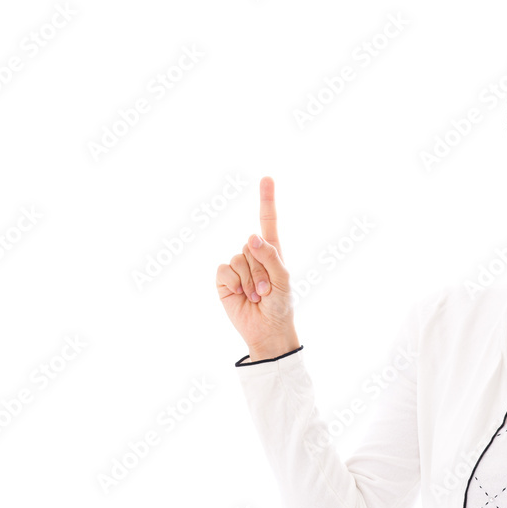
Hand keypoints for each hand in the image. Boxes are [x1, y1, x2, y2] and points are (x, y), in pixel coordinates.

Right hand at [216, 176, 298, 357]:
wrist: (266, 330)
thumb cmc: (280, 305)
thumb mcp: (282, 279)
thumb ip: (270, 256)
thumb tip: (251, 236)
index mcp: (272, 251)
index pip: (267, 221)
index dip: (266, 199)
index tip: (267, 178)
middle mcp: (253, 254)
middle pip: (252, 244)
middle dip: (261, 269)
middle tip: (267, 289)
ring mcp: (237, 265)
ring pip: (239, 258)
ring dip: (250, 280)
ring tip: (257, 295)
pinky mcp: (223, 278)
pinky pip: (225, 268)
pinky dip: (235, 283)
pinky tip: (241, 295)